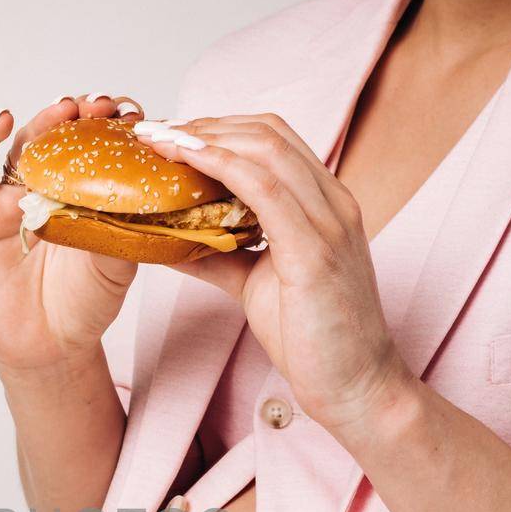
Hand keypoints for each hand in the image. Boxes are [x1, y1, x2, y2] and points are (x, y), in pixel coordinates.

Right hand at [0, 95, 143, 376]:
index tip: (132, 115)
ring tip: (63, 110)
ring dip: (42, 121)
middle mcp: (47, 186)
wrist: (50, 344)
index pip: (95, 146)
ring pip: (22, 144)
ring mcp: (12, 196)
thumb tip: (146, 189)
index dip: (111, 126)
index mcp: (83, 192)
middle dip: (80, 116)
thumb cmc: (86, 302)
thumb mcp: (120, 261)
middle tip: (99, 105)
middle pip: (59, 137)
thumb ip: (126, 224)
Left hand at [137, 114, 413, 431]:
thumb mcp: (254, 283)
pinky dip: (221, 167)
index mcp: (324, 204)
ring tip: (159, 142)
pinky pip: (265, 189)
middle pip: (266, 132)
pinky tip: (186, 163)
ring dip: (204, 138)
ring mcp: (328, 222)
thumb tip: (166, 238)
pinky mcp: (315, 251)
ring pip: (265, 149)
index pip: (272, 139)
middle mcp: (332, 202)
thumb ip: (217, 254)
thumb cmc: (314, 337)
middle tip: (154, 134)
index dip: (219, 128)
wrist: (357, 386)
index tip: (170, 136)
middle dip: (204, 125)